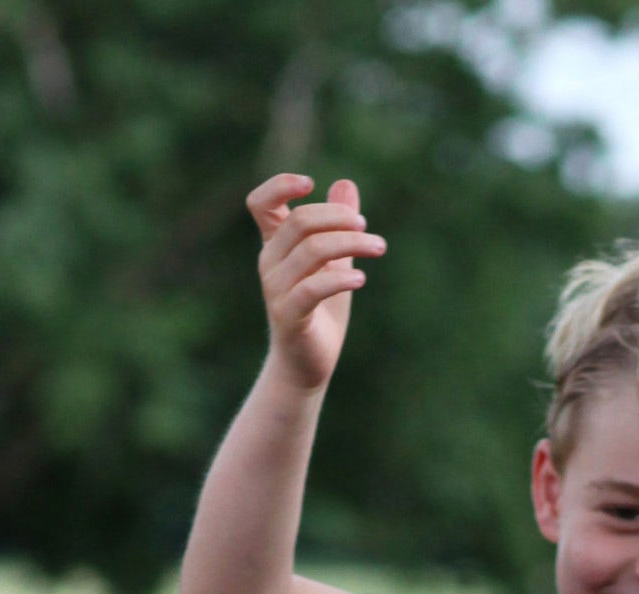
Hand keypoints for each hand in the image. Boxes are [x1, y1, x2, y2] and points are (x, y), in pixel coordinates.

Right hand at [247, 173, 385, 392]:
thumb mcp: (334, 261)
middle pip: (299, 221)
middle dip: (338, 218)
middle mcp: (270, 263)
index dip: (280, 186)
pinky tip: (361, 279)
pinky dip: (340, 279)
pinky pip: (312, 288)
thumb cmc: (320, 310)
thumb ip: (337, 225)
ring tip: (378, 247)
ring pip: (311, 250)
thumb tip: (345, 184)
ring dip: (350, 243)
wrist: (308, 364)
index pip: (260, 203)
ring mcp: (276, 289)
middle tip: (367, 227)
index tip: (311, 184)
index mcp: (275, 245)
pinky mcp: (288, 315)